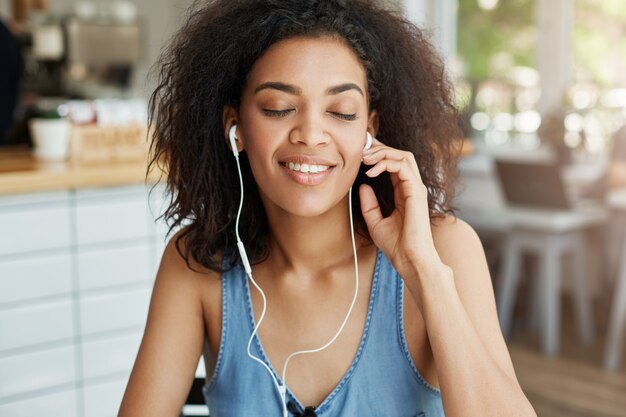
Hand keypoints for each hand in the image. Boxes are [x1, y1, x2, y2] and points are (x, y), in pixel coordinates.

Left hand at [359, 138, 443, 286]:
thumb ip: (369, 204)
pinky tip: (370, 171)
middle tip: (360, 151)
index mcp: (404, 192)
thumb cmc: (396, 245)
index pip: (393, 164)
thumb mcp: (375, 222)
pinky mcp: (416, 192)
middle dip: (379, 148)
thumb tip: (363, 186)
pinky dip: (385, 163)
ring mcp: (416, 188)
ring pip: (403, 156)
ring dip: (382, 153)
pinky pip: (403, 166)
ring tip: (364, 158)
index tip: (359, 155)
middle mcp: (412, 187)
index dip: (378, 155)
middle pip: (399, 155)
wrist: (409, 260)